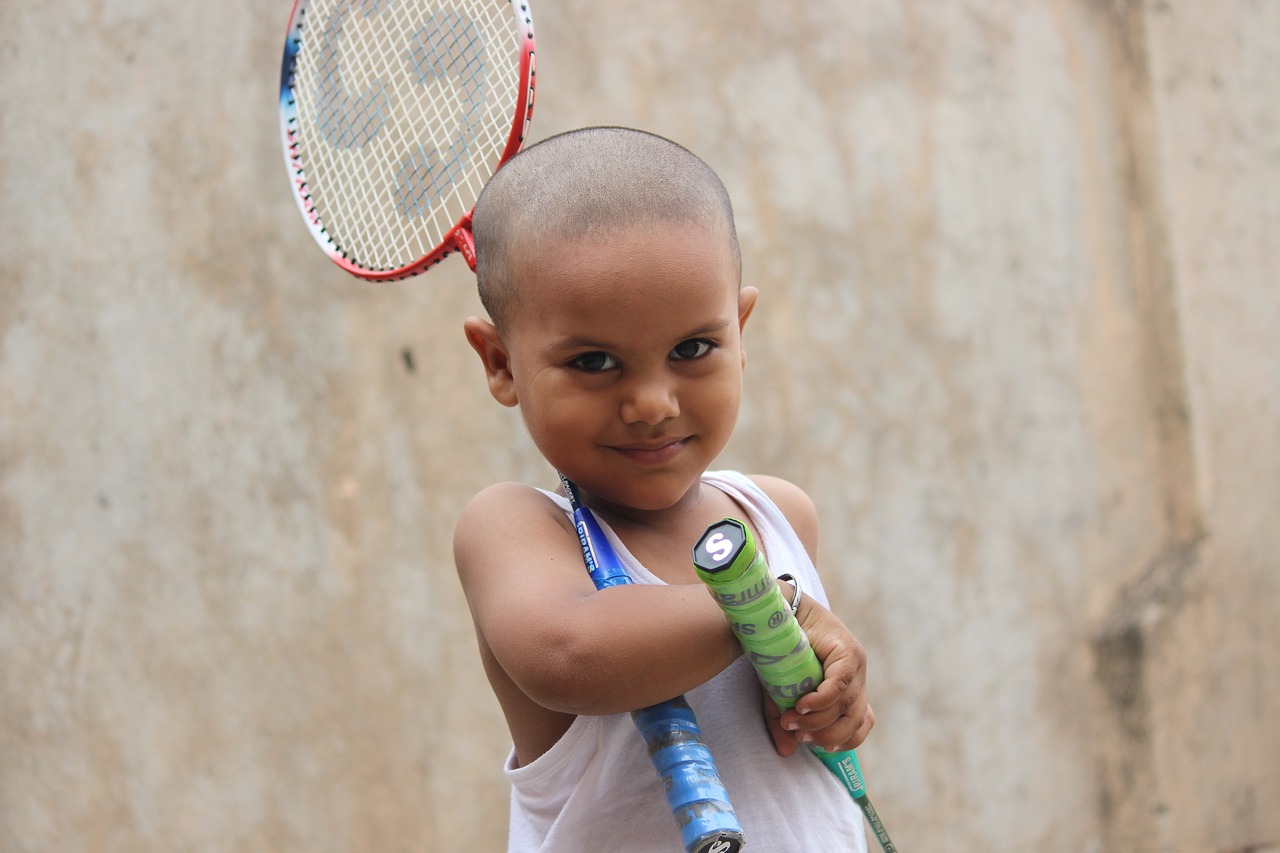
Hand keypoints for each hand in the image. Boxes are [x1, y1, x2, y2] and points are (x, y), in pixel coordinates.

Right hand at [764, 593, 873, 754]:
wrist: (776, 615)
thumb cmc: (780, 655)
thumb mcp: (781, 695)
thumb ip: (785, 723)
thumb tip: (787, 751)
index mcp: (851, 688)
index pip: (861, 723)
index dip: (845, 739)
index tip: (820, 746)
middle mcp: (858, 677)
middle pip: (855, 718)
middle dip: (827, 735)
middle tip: (799, 736)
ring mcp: (856, 663)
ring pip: (846, 704)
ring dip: (817, 719)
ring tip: (790, 720)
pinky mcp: (848, 652)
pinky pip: (839, 685)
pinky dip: (821, 700)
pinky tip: (801, 705)